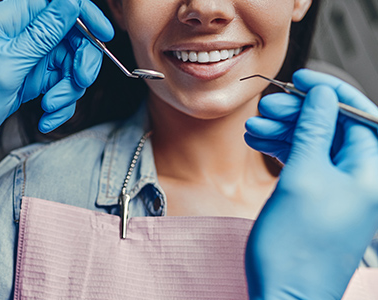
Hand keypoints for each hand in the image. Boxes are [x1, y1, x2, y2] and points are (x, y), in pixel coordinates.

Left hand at [0, 0, 113, 176]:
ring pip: (68, 65)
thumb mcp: (8, 65)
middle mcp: (21, 35)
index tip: (103, 36)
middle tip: (78, 83)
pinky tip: (45, 117)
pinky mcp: (30, 79)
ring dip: (67, 90)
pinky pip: (58, 85)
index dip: (85, 15)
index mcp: (9, 19)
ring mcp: (27, 58)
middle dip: (80, 62)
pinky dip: (58, 104)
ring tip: (50, 108)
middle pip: (71, 36)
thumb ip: (43, 32)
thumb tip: (71, 1)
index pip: (58, 2)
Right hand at [244, 69, 377, 298]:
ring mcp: (340, 191)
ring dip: (284, 132)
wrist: (285, 295)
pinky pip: (305, 164)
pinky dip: (282, 151)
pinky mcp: (320, 201)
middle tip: (266, 108)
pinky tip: (259, 144)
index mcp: (370, 171)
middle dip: (298, 114)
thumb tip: (322, 96)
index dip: (328, 92)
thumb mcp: (303, 178)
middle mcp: (361, 179)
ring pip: (314, 145)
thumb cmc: (296, 247)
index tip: (301, 79)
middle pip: (332, 128)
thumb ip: (313, 132)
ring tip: (252, 129)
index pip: (357, 115)